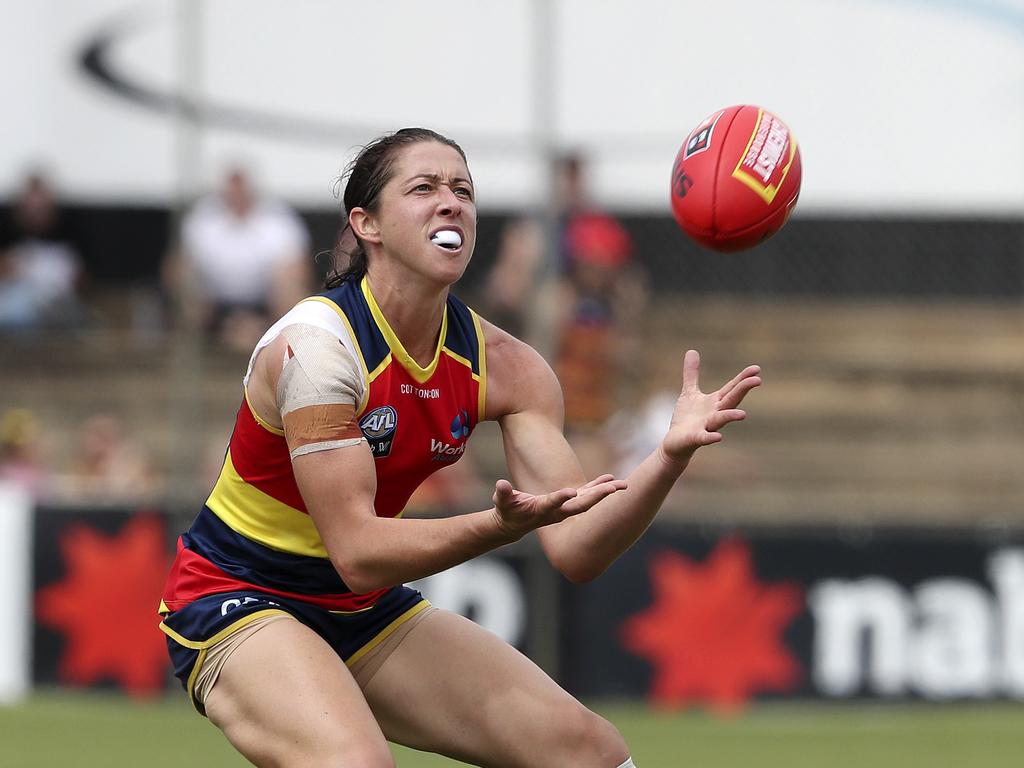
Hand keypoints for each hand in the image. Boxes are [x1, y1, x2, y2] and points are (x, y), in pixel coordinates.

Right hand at [490, 474, 627, 539]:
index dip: (561, 498)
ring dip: (605, 492)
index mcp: (541, 509)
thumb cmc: (507, 511)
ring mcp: (564, 508)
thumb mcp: (503, 502)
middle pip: (581, 504)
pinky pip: (586, 494)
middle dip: (598, 497)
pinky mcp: (567, 503)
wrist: (514, 525)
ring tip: (623, 484)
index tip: (572, 492)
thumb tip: (501, 485)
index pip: (553, 504)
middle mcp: (557, 511)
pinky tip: (611, 479)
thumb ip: (503, 494)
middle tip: (615, 489)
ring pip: (588, 499)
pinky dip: (598, 486)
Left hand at [661, 349, 761, 465]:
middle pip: (731, 400)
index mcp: (715, 402)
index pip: (732, 388)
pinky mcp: (696, 438)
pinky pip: (705, 438)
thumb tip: (691, 351)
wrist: (675, 443)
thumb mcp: (689, 392)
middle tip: (757, 380)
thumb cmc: (686, 419)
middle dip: (743, 390)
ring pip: (721, 420)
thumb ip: (692, 374)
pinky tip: (718, 437)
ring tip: (744, 415)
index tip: (756, 368)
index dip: (743, 378)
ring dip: (731, 416)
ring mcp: (707, 427)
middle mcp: (715, 413)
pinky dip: (711, 437)